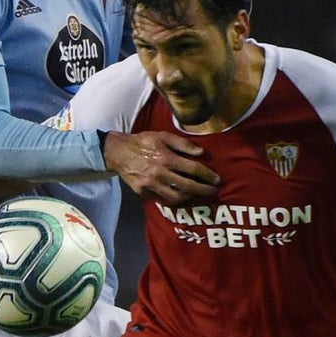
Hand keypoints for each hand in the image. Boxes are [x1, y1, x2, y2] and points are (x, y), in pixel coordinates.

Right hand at [102, 131, 219, 204]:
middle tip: (214, 191)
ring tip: (199, 194)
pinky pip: (163, 200)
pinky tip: (182, 198)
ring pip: (176, 197)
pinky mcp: (144, 192)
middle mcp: (159, 173)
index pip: (192, 169)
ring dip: (190, 197)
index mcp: (165, 158)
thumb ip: (182, 143)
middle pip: (187, 186)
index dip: (206, 175)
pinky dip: (175, 201)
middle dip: (203, 190)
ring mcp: (151, 185)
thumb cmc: (143, 141)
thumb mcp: (162, 135)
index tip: (217, 179)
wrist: (118, 152)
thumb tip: (200, 152)